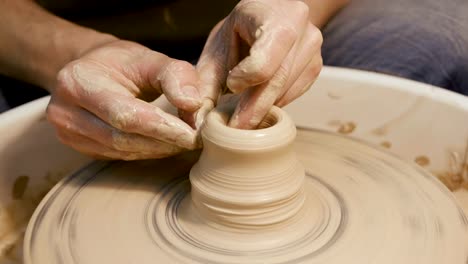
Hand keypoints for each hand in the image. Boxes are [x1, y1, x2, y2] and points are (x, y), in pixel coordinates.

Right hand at [47, 40, 201, 159]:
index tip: (194, 134)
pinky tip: (164, 145)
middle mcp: (65, 111)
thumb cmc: (123, 63)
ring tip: (183, 142)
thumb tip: (194, 104)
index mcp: (78, 82)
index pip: (126, 115)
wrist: (91, 69)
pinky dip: (145, 152)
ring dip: (157, 150)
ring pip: (121, 151)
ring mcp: (67, 132)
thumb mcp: (150, 58)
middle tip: (194, 141)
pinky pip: (117, 156)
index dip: (162, 128)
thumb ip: (176, 75)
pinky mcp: (77, 146)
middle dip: (163, 142)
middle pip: (122, 138)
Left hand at [194, 0, 322, 128]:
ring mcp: (312, 46)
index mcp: (272, 14)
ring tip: (243, 117)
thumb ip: (204, 83)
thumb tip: (198, 120)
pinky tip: (260, 102)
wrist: (268, 17)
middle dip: (255, 108)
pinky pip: (295, 93)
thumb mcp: (218, 50)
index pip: (265, 57)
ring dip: (264, 108)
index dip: (247, 77)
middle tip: (236, 128)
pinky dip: (276, 103)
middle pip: (278, 78)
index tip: (231, 85)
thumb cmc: (240, 32)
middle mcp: (299, 26)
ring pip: (287, 89)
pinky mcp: (315, 65)